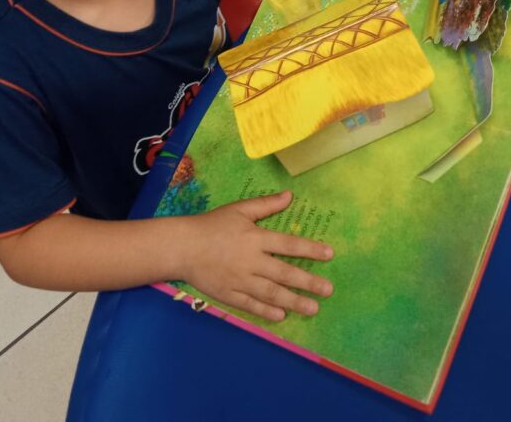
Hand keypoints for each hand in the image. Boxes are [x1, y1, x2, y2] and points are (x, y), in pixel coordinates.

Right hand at [181, 191, 333, 321]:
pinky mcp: (228, 294)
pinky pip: (250, 305)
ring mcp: (239, 280)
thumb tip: (290, 195)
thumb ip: (265, 205)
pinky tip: (282, 316)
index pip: (288, 244)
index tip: (329, 255)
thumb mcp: (239, 209)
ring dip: (293, 301)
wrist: (181, 246)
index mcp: (255, 237)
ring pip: (271, 293)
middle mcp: (251, 260)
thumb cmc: (212, 225)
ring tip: (313, 308)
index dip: (310, 249)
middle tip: (328, 290)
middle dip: (308, 282)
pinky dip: (266, 311)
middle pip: (283, 273)